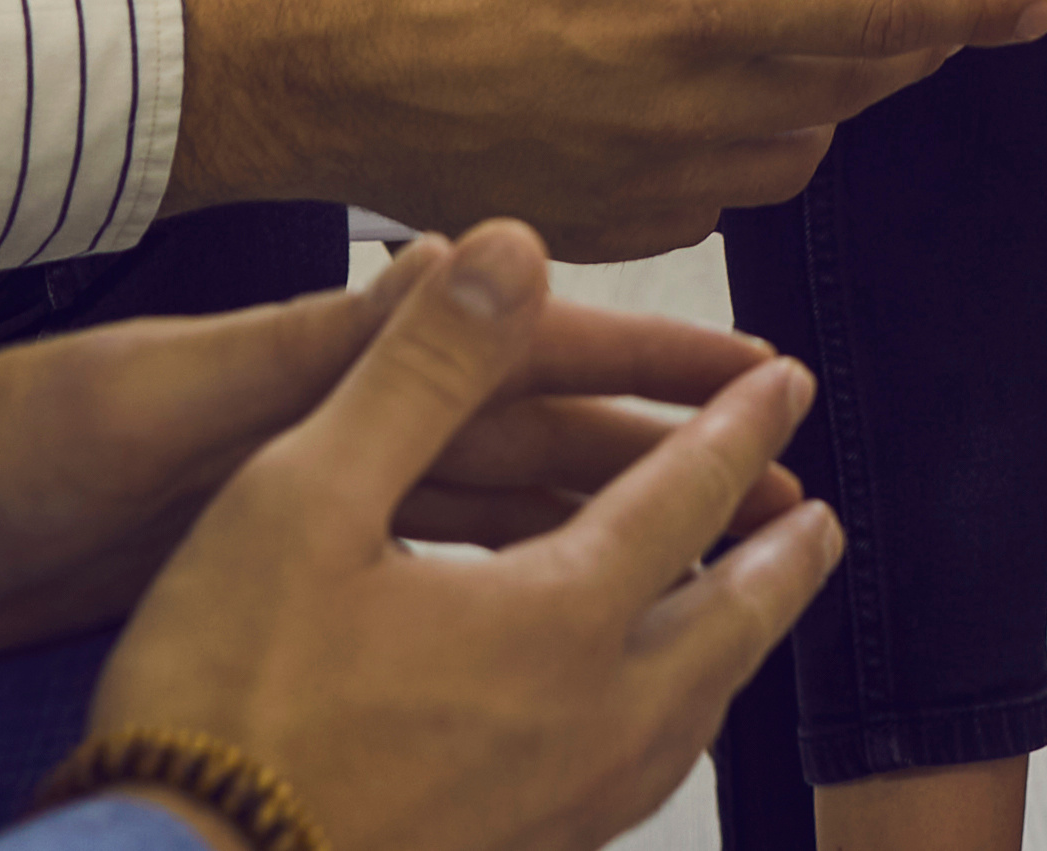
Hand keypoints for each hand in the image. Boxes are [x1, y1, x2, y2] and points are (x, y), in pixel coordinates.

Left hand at [0, 241, 797, 667]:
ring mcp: (301, 493)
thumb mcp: (170, 394)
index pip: (525, 354)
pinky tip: (559, 610)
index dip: (649, 362)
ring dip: (602, 519)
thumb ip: (320, 345)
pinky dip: (505, 577)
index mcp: (329, 361)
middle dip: (659, 449)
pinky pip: (423, 565)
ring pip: (494, 507)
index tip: (765, 375)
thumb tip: (473, 260)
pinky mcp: (261, 561)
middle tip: (783, 481)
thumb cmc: (4, 452)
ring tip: (712, 546)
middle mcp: (333, 419)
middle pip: (535, 433)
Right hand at [65, 222, 832, 850]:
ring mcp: (559, 810)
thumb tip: (509, 252)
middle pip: (725, 627)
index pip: (683, 500)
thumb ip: (420, 369)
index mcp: (555, 619)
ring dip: (734, 651)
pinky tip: (636, 738)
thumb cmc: (226, 692)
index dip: (737, 430)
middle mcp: (588, 722)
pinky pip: (635, 786)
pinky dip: (669, 733)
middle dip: (780, 560)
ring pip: (689, 720)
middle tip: (821, 517)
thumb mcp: (305, 496)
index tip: (787, 387)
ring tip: (747, 619)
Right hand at [170, 0, 1046, 253]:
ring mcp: (650, 184)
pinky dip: (738, 155)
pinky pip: (715, 202)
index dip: (971, 8)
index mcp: (701, 7)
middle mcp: (694, 113)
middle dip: (905, 46)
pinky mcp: (604, 225)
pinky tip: (705, 106)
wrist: (309, 69)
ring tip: (812, 46)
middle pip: (853, 89)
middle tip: (930, 9)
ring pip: (794, 153)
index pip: (882, 15)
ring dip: (823, 103)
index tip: (1036, 5)